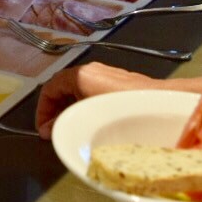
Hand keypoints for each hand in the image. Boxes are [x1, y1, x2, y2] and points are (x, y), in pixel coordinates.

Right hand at [35, 62, 158, 137]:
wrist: (160, 103)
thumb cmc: (121, 111)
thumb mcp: (84, 118)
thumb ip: (61, 124)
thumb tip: (49, 130)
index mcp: (79, 75)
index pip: (49, 88)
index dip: (42, 110)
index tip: (43, 128)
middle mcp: (91, 70)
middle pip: (63, 88)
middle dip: (55, 110)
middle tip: (54, 130)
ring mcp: (107, 74)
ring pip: (79, 90)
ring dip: (71, 109)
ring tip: (72, 128)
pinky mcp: (120, 82)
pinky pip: (94, 92)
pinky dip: (86, 106)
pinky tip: (92, 122)